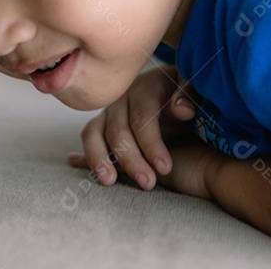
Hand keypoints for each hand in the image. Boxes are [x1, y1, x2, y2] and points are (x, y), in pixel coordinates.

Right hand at [67, 66, 200, 190]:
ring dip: (98, 158)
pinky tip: (72, 162)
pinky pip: (91, 140)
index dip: (151, 143)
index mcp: (146, 88)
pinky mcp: (104, 129)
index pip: (142, 117)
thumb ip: (190, 97)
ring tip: (108, 181)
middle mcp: (123, 100)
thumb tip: (181, 110)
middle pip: (117, 130)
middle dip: (131, 159)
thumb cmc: (190, 97)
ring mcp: (110, 114)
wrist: (181, 99)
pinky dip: (83, 153)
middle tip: (148, 183)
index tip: (164, 167)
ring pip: (94, 134)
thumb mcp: (197, 91)